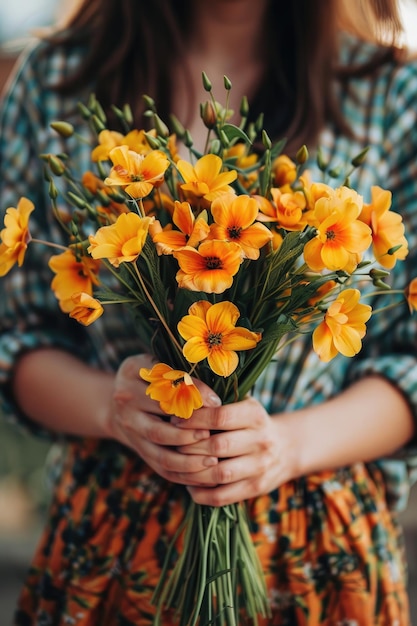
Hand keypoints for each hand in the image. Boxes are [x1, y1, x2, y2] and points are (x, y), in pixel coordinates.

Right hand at [105, 354, 220, 482]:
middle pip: (158, 423)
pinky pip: (161, 467)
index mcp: (131, 372)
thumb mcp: (160, 363)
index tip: (217, 402)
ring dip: (187, 459)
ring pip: (160, 450)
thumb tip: (218, 391)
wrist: (120, 400)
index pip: (164, 386)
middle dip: (188, 432)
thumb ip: (182, 370)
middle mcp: (126, 401)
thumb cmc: (153, 376)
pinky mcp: (139, 449)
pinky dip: (184, 474)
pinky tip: (205, 475)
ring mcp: (130, 429)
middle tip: (212, 435)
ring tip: (212, 460)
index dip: (193, 394)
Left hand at [173, 396, 297, 505]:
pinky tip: (189, 483)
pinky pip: (222, 496)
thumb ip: (217, 398)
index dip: (194, 419)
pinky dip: (200, 493)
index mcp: (255, 415)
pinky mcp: (255, 488)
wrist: (286, 448)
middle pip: (217, 446)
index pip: (220, 416)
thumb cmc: (250, 422)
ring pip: (219, 474)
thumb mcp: (242, 403)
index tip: (175, 420)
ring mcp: (260, 467)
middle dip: (189, 445)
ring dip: (192, 471)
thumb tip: (183, 393)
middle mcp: (262, 441)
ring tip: (178, 464)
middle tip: (172, 442)